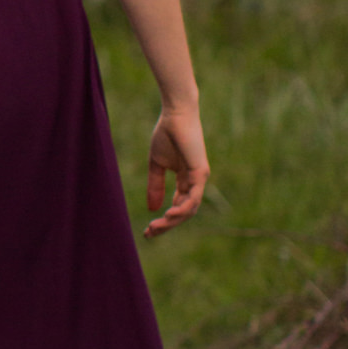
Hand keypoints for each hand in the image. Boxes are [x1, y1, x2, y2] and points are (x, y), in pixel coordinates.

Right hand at [144, 105, 207, 235]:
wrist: (175, 114)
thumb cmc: (166, 135)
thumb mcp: (156, 164)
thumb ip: (155, 186)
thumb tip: (152, 208)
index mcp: (186, 181)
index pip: (177, 207)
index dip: (164, 220)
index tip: (147, 231)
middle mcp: (195, 182)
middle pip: (184, 212)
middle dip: (167, 225)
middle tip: (150, 233)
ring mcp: (200, 178)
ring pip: (189, 209)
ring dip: (173, 221)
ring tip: (156, 226)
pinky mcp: (200, 172)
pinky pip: (193, 197)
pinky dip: (182, 208)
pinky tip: (168, 214)